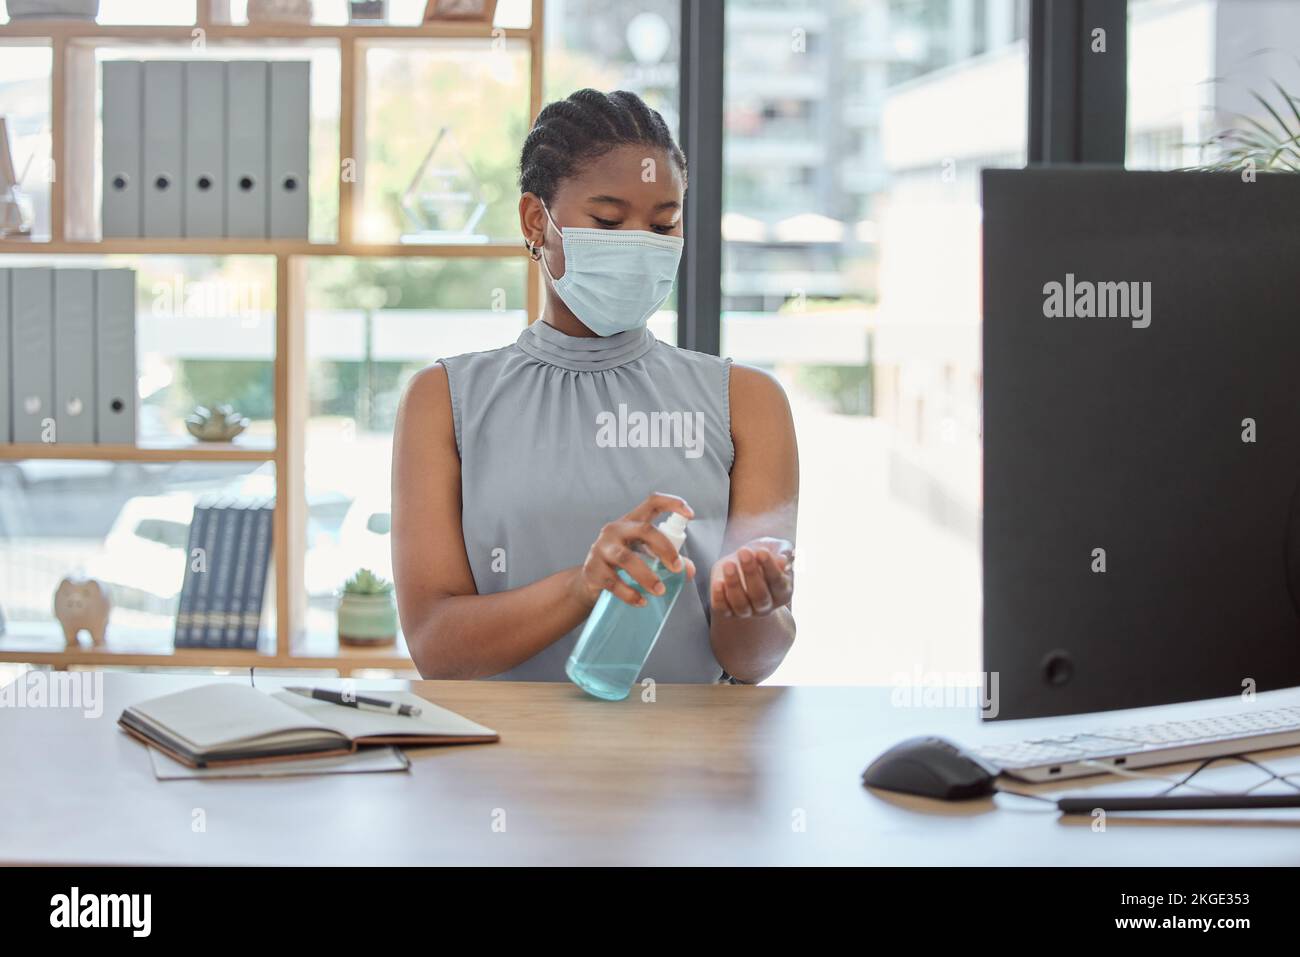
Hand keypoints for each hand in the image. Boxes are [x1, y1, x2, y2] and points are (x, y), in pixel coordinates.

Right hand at [574, 493, 696, 608]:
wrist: (590, 581)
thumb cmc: (622, 564)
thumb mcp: (644, 555)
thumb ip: (668, 559)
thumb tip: (689, 571)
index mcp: (632, 522)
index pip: (652, 503)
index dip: (672, 503)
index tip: (690, 514)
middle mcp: (616, 529)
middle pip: (644, 530)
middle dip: (664, 548)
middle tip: (677, 568)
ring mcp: (602, 548)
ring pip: (627, 558)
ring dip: (646, 576)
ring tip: (660, 591)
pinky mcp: (593, 568)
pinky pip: (613, 581)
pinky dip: (629, 593)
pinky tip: (641, 601)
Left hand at [710, 538, 793, 618]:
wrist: (742, 562)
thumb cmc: (762, 554)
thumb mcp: (776, 547)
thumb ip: (783, 551)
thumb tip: (783, 562)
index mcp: (783, 592)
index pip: (778, 582)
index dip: (770, 567)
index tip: (761, 551)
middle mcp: (767, 605)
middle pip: (760, 595)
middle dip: (751, 573)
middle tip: (744, 552)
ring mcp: (747, 610)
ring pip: (741, 604)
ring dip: (734, 584)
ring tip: (728, 564)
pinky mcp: (728, 611)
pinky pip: (723, 609)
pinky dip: (720, 597)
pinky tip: (718, 582)